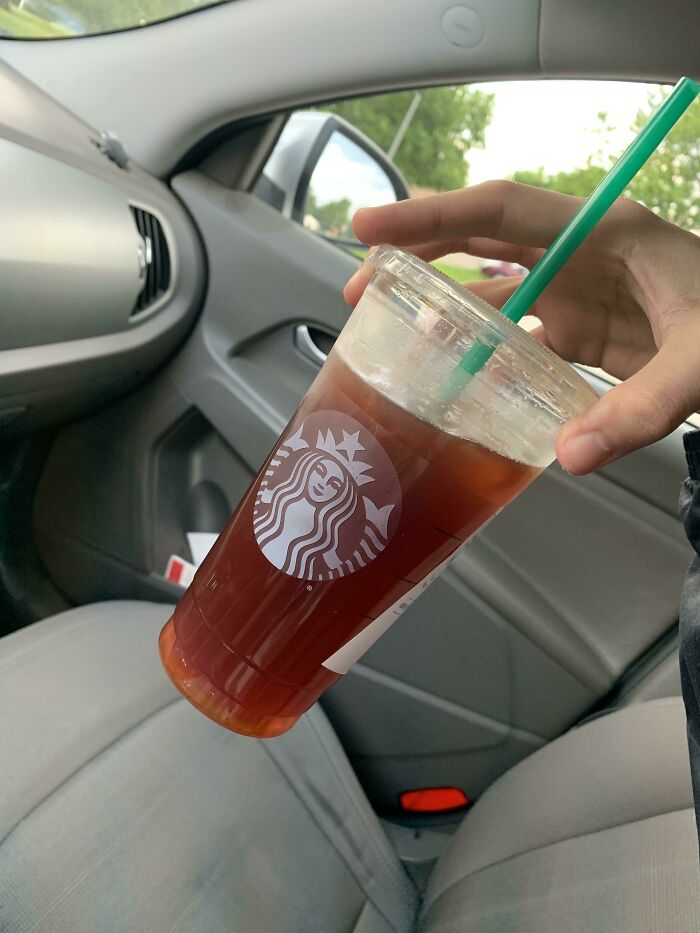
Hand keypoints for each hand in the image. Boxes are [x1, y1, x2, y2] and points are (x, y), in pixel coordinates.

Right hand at [344, 181, 699, 474]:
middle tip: (359, 286)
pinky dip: (481, 354)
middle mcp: (578, 254)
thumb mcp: (699, 359)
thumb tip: (569, 455)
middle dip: (414, 258)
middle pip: (478, 243)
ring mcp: (577, 292)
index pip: (498, 211)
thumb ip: (638, 407)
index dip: (430, 217)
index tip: (369, 226)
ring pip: (490, 292)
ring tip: (392, 337)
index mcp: (602, 232)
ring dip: (441, 313)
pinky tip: (455, 377)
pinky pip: (516, 336)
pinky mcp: (580, 330)